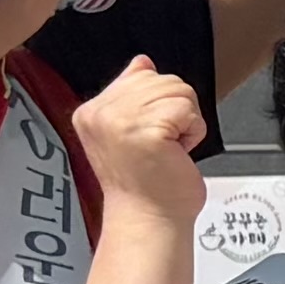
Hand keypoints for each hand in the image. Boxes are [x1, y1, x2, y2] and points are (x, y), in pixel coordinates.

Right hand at [77, 58, 212, 228]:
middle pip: (164, 80)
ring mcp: (121, 121)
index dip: (158, 105)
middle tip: (161, 146)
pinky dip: (193, 133)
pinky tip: (176, 153)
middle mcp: (100, 113)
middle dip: (176, 112)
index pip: (141, 74)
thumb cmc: (146, 186)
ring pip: (179, 91)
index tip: (148, 137)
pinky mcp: (146, 131)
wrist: (149, 220)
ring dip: (185, 123)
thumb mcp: (131, 131)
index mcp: (91, 111)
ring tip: (168, 149)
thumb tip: (142, 63)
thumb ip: (134, 94)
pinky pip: (188, 111)